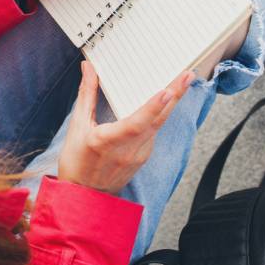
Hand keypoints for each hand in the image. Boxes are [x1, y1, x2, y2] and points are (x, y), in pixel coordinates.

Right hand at [57, 62, 195, 193]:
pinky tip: (169, 98)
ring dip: (173, 102)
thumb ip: (86, 95)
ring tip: (184, 80)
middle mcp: (128, 150)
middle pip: (156, 120)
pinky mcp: (144, 157)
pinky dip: (162, 113)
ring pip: (159, 125)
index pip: (135, 124)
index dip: (152, 108)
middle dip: (175, 95)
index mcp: (107, 141)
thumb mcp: (77, 126)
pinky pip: (155, 131)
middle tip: (188, 75)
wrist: (85, 196)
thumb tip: (88, 68)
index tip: (166, 92)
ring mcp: (139, 155)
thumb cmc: (76, 160)